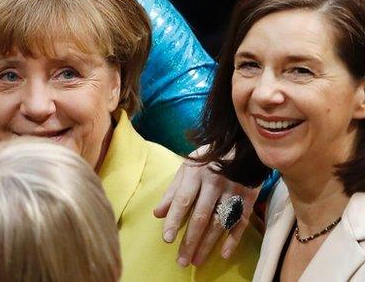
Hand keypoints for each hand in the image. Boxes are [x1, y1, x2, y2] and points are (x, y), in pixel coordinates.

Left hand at [153, 152, 257, 266]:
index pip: (182, 201)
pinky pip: (240, 222)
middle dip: (190, 241)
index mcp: (195, 174)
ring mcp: (233, 191)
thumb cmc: (210, 156)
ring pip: (219, 223)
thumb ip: (173, 190)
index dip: (174, 220)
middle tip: (181, 261)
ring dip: (208, 244)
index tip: (167, 239)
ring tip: (197, 261)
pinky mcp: (249, 197)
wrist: (243, 144)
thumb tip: (158, 214)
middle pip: (200, 217)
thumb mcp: (187, 166)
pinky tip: (224, 254)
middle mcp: (214, 183)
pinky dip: (233, 239)